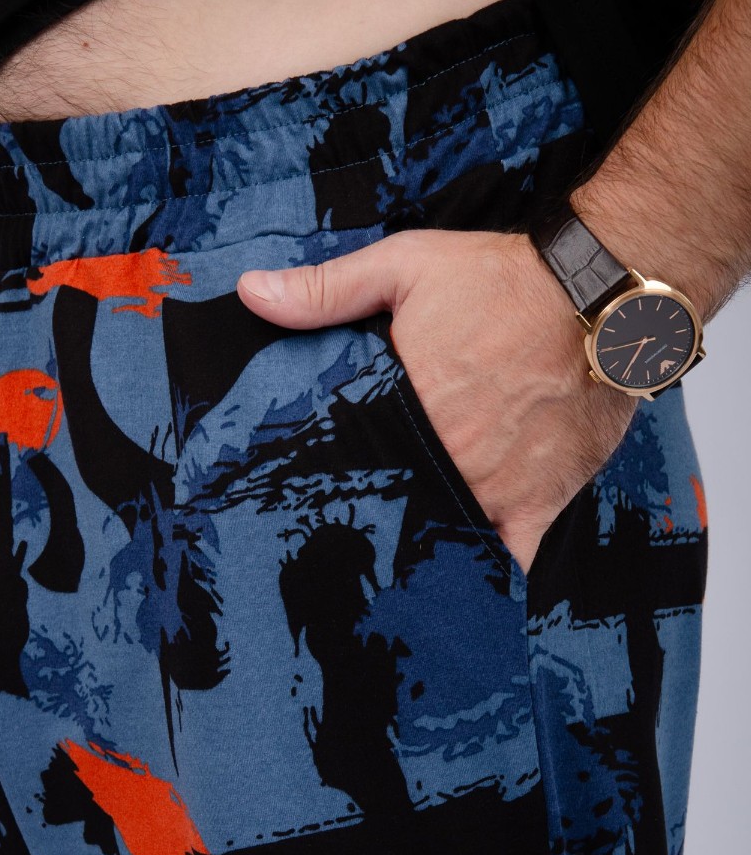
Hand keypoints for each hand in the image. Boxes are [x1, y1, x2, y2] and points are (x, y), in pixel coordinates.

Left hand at [236, 229, 637, 573]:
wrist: (602, 294)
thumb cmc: (505, 280)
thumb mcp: (404, 267)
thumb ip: (326, 290)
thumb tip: (252, 293)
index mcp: (404, 411)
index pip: (347, 471)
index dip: (325, 493)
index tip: (308, 507)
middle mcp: (447, 459)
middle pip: (392, 511)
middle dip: (371, 525)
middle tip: (349, 541)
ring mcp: (494, 487)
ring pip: (442, 542)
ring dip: (419, 552)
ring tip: (393, 572)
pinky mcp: (541, 500)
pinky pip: (511, 559)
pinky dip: (488, 576)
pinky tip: (464, 588)